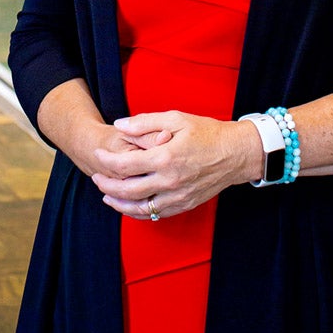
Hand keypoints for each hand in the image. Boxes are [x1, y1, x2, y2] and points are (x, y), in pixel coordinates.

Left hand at [90, 110, 259, 220]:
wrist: (236, 154)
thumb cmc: (207, 132)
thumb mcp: (176, 118)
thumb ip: (145, 122)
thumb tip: (120, 125)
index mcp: (166, 157)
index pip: (126, 164)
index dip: (108, 161)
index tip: (98, 154)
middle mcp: (170, 181)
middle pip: (128, 191)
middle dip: (107, 185)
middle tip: (96, 178)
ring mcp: (177, 196)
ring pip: (140, 208)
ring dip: (119, 204)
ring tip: (107, 196)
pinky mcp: (184, 204)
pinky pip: (156, 214)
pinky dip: (139, 212)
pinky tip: (130, 205)